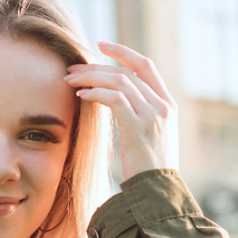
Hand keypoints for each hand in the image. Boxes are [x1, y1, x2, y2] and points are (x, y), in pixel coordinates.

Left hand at [66, 42, 178, 181]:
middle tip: (72, 69)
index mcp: (167, 104)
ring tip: (70, 81)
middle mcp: (163, 106)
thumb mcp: (149, 136)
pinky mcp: (140, 128)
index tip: (100, 45)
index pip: (146, 66)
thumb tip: (112, 100)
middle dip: (97, 66)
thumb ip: (138, 115)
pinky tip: (81, 96)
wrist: (157, 192)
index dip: (123, 52)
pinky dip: (96, 94)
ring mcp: (154, 116)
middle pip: (127, 72)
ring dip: (91, 78)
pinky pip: (115, 100)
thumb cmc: (148, 169)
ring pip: (120, 81)